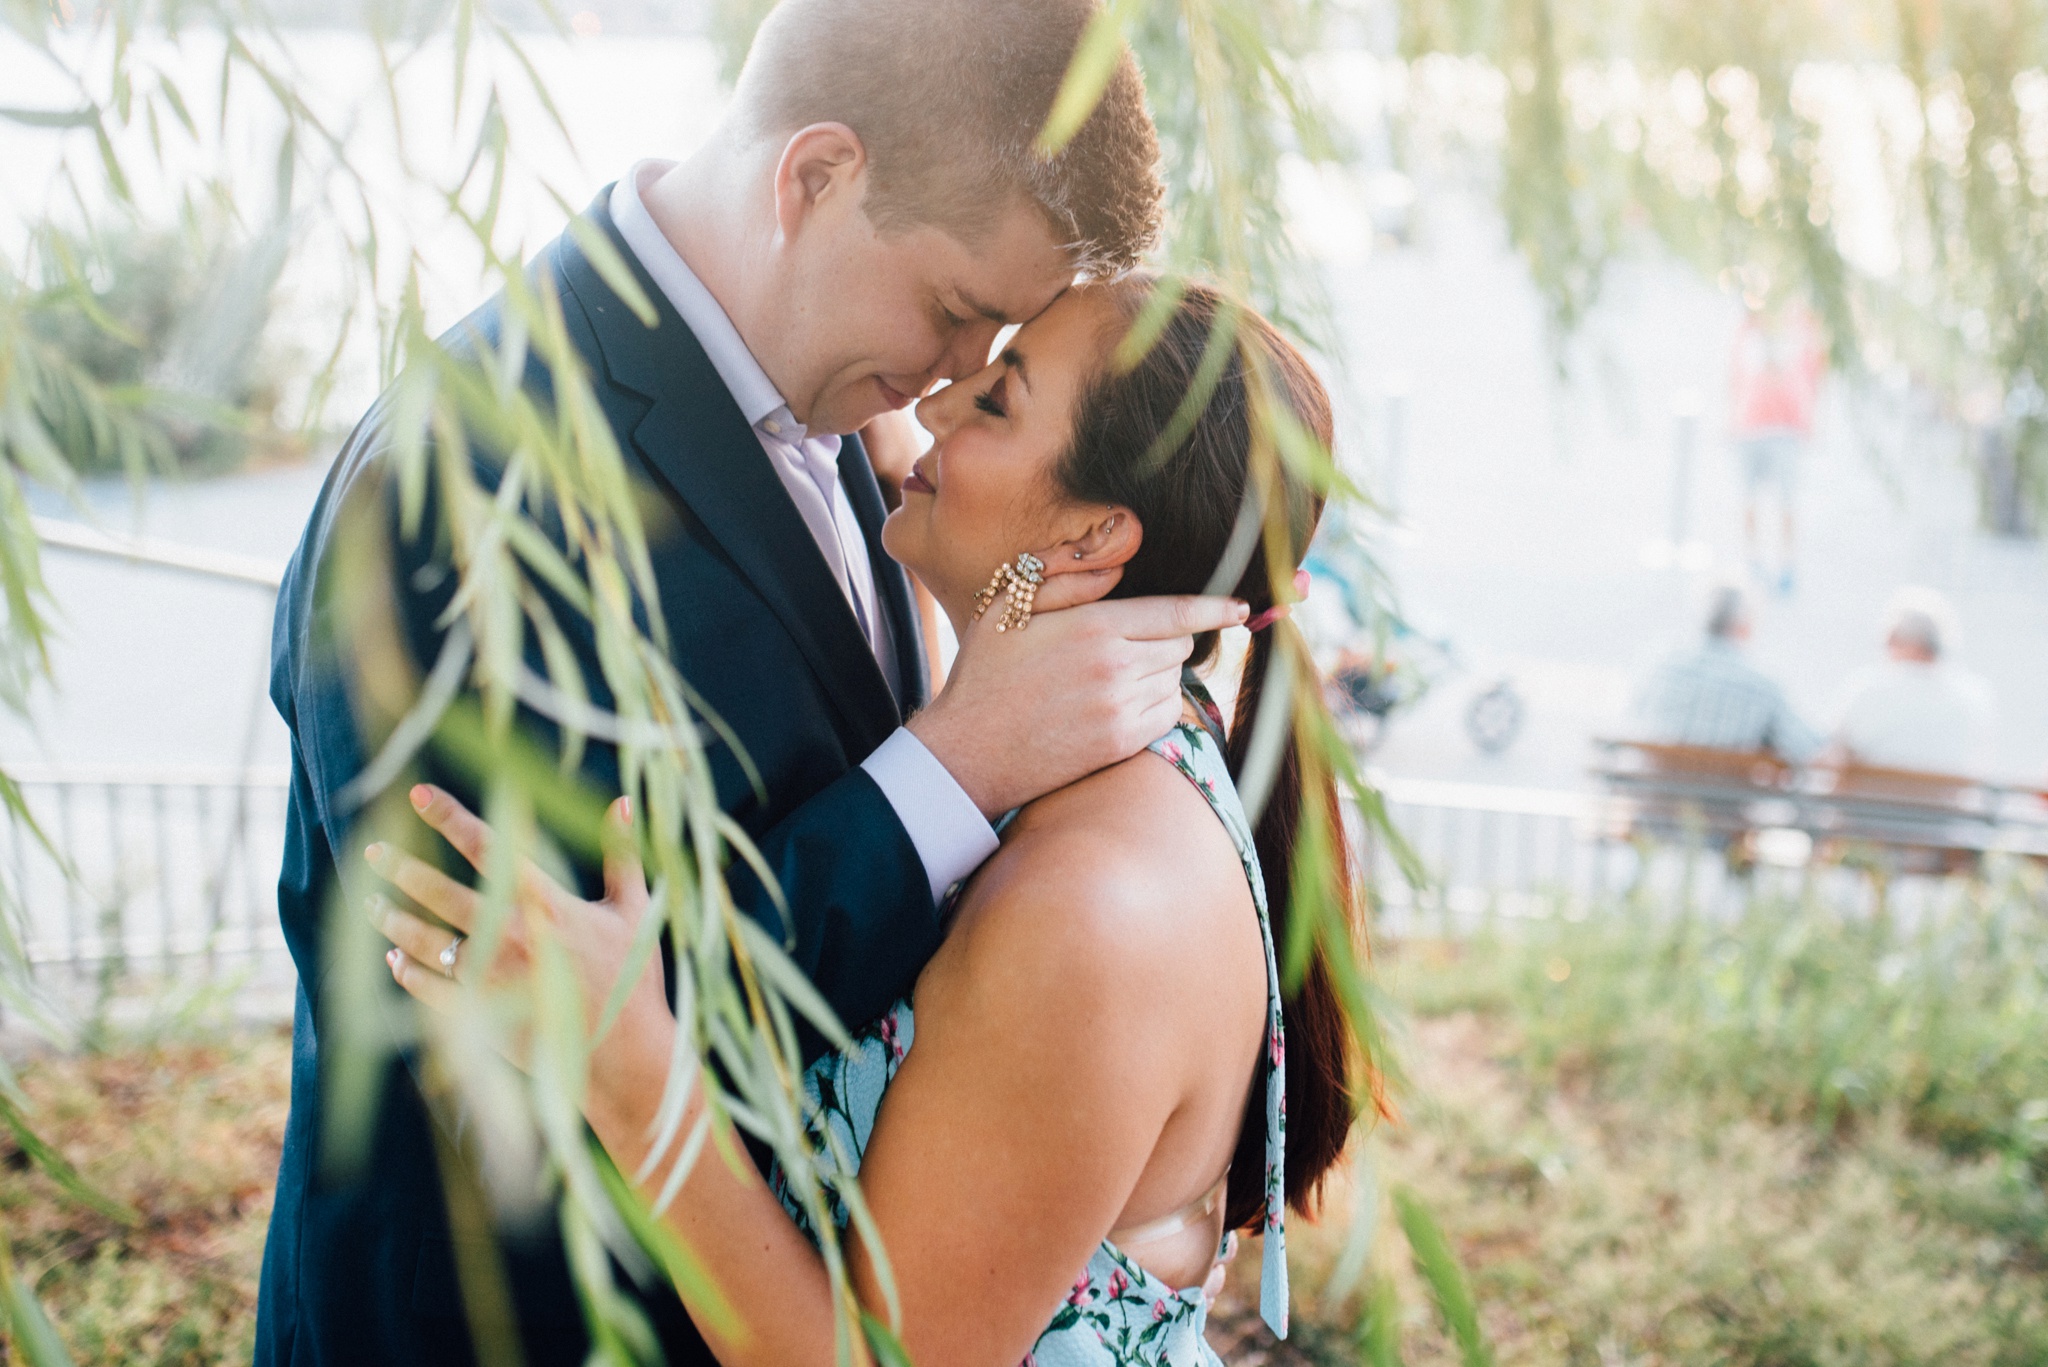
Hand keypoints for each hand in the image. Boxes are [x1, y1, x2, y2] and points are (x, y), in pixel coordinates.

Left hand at [365, 785, 673, 1110]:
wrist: (624, 1057)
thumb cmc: (631, 982)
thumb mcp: (635, 912)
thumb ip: (622, 855)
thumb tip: (620, 801)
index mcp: (545, 904)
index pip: (487, 846)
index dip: (449, 816)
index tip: (417, 794)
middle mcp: (508, 935)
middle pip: (438, 892)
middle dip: (400, 867)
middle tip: (372, 849)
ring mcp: (488, 978)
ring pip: (422, 940)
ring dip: (391, 919)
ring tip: (370, 904)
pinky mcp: (477, 1016)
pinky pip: (425, 987)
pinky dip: (404, 972)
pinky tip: (391, 959)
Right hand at [908, 572, 1249, 816]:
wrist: (967, 753)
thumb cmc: (984, 674)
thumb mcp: (1008, 608)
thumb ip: (1064, 576)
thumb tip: (1118, 565)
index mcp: (1092, 626)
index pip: (1175, 612)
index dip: (1214, 609)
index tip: (1241, 608)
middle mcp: (1115, 667)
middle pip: (1179, 644)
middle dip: (1166, 638)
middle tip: (1126, 643)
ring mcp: (1121, 709)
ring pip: (1175, 679)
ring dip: (1159, 673)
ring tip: (1114, 675)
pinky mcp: (1120, 744)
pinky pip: (1167, 715)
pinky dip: (1156, 704)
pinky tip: (1120, 703)